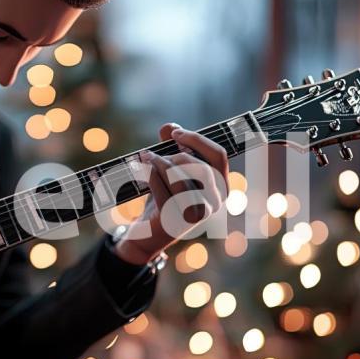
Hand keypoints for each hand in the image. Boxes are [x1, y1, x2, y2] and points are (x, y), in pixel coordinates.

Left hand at [115, 123, 228, 264]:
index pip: (219, 156)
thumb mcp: (169, 169)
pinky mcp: (176, 221)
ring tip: (145, 158)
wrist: (147, 231)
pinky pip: (162, 189)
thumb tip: (170, 127)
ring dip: (160, 163)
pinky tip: (139, 168)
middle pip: (202, 166)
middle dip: (176, 155)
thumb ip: (172, 146)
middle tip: (156, 155)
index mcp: (220, 187)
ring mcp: (197, 214)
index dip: (197, 140)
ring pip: (181, 178)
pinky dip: (149, 175)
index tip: (174, 134)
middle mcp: (215, 202)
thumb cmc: (163, 195)